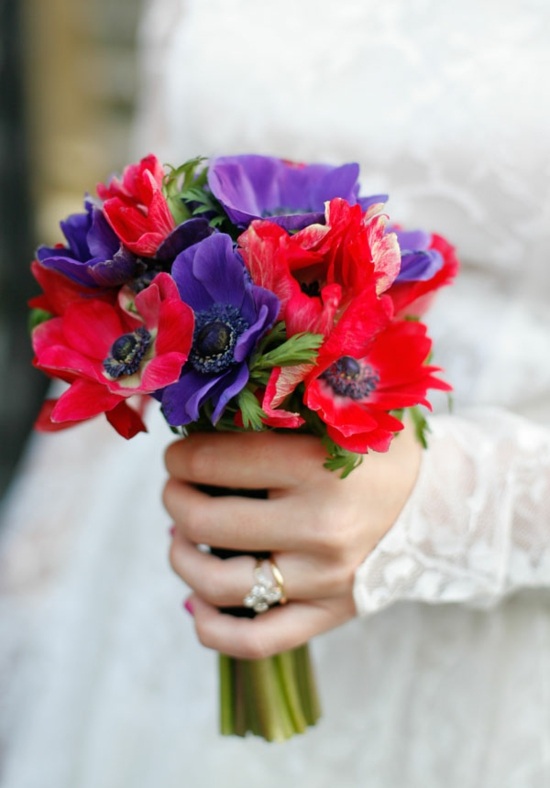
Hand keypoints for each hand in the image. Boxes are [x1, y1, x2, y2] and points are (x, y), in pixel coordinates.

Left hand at [163, 424, 420, 658]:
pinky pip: (256, 640)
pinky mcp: (329, 615)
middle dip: (174, 497)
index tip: (178, 453)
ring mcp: (324, 581)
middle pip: (206, 521)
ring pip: (218, 584)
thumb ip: (289, 398)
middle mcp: (320, 530)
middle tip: (176, 486)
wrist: (440, 506)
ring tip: (179, 535)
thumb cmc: (382, 451)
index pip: (216, 462)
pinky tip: (197, 602)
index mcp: (320, 468)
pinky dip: (212, 629)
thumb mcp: (348, 408)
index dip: (181, 456)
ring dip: (180, 557)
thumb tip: (213, 406)